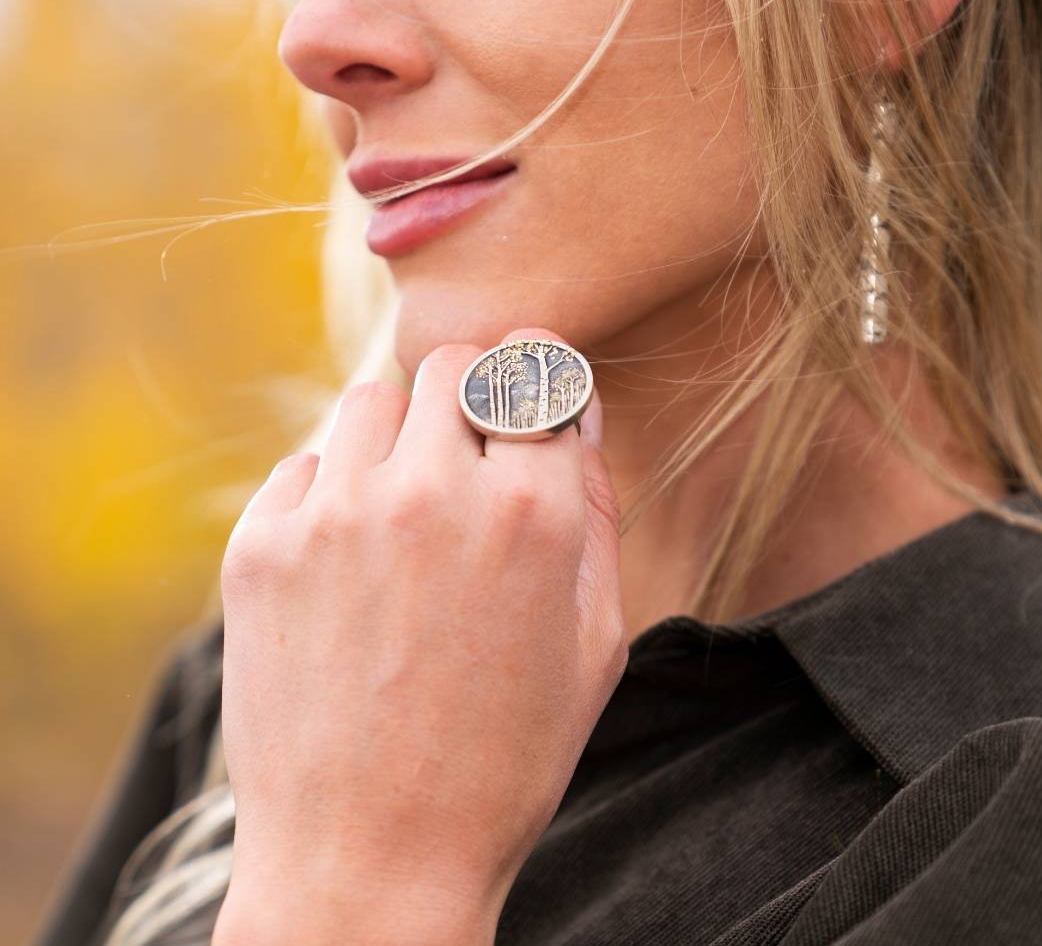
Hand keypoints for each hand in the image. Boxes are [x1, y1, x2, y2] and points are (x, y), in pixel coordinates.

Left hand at [214, 327, 624, 941]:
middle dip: (472, 397)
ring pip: (373, 401)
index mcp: (530, 513)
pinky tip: (348, 564)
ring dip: (401, 436)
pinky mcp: (260, 546)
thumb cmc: (503, 759)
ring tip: (407, 510)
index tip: (531, 381)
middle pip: (452, 367)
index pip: (534, 368)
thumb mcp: (595, 643)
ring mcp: (335, 515)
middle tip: (471, 455)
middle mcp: (429, 493)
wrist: (370, 861)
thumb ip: (594, 511)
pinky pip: (306, 467)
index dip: (538, 371)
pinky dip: (334, 492)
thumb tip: (572, 420)